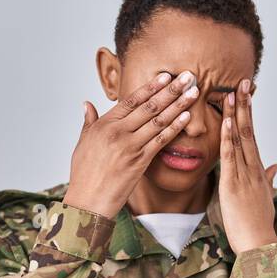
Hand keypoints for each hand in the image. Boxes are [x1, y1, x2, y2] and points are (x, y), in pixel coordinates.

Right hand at [63, 70, 200, 218]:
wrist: (88, 201)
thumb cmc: (84, 174)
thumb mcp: (83, 144)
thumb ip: (88, 122)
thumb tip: (87, 104)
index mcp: (104, 125)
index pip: (131, 100)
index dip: (151, 87)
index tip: (166, 76)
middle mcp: (118, 132)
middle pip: (149, 106)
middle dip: (171, 90)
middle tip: (188, 77)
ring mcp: (130, 146)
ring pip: (158, 120)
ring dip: (178, 105)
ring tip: (193, 93)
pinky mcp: (140, 161)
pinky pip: (161, 141)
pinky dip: (175, 128)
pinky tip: (187, 118)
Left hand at [218, 77, 276, 252]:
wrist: (259, 245)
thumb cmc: (259, 226)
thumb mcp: (266, 198)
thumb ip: (269, 179)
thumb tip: (276, 165)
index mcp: (258, 171)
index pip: (252, 136)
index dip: (248, 114)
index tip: (246, 95)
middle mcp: (253, 169)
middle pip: (248, 131)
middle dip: (245, 105)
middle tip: (243, 82)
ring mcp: (244, 176)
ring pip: (239, 139)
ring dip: (235, 114)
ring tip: (232, 92)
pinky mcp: (232, 185)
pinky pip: (230, 157)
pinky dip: (228, 138)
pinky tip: (226, 121)